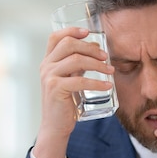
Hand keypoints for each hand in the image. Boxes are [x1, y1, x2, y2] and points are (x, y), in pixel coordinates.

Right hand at [34, 27, 114, 157]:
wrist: (55, 126)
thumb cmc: (65, 103)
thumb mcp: (71, 79)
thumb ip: (79, 65)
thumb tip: (97, 48)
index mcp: (48, 61)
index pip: (55, 37)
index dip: (72, 31)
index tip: (88, 32)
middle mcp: (46, 66)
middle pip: (68, 44)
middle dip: (90, 47)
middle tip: (105, 56)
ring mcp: (49, 77)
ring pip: (76, 60)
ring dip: (97, 64)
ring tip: (110, 70)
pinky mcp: (56, 89)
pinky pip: (80, 80)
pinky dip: (96, 82)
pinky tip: (107, 85)